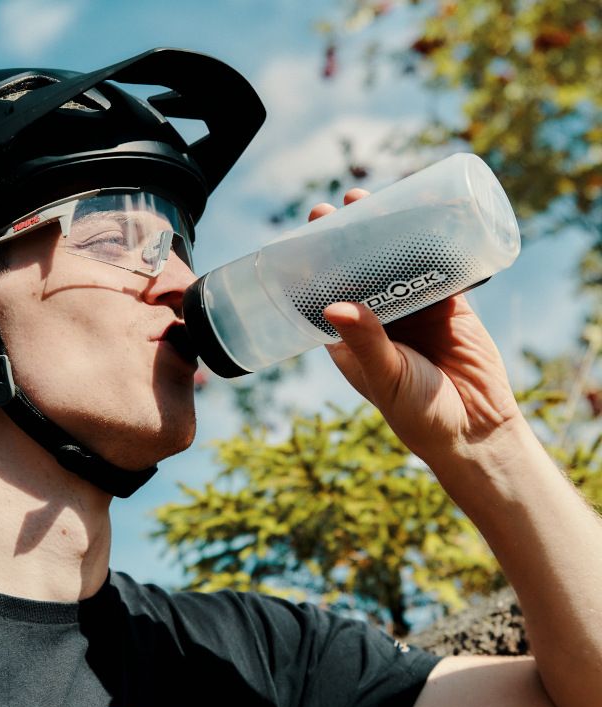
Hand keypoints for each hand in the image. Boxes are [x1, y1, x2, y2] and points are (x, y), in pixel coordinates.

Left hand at [310, 194, 522, 467]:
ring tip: (376, 199)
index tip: (306, 234)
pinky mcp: (449, 306)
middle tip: (341, 204)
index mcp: (350, 340)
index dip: (315, 265)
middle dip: (349, 239)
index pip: (324, 294)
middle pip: (359, 271)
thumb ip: (365, 343)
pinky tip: (424, 215)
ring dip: (387, 234)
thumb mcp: (387, 377)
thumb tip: (333, 306)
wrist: (477, 430)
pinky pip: (438, 267)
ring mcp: (414, 311)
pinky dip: (432, 243)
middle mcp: (378, 321)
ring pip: (397, 263)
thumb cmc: (420, 414)